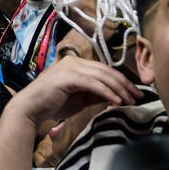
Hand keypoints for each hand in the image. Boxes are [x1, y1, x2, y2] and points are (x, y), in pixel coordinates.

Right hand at [13, 53, 141, 126]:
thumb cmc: (52, 104)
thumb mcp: (80, 99)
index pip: (104, 69)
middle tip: (138, 96)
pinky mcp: (68, 77)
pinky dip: (107, 92)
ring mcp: (70, 67)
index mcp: (76, 63)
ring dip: (119, 89)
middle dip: (125, 84)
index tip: (134, 92)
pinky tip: (117, 101)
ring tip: (130, 100)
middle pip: (106, 70)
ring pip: (102, 76)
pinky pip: (94, 84)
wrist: (30, 108)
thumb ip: (96, 94)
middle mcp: (74, 61)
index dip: (121, 80)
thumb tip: (116, 96)